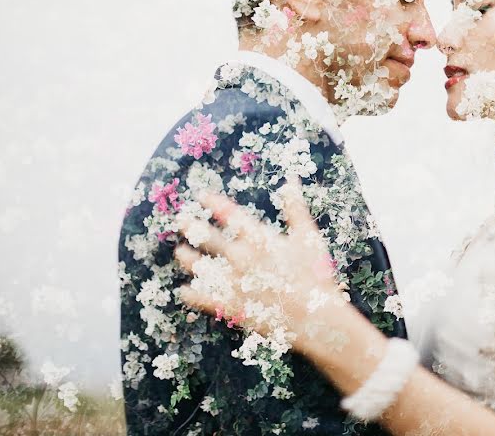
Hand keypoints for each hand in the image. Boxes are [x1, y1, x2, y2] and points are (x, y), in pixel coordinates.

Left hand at [174, 181, 345, 350]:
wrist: (314, 316)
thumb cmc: (314, 274)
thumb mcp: (308, 235)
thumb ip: (295, 206)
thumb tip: (291, 178)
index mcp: (259, 239)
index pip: (231, 215)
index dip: (214, 203)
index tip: (201, 195)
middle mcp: (241, 258)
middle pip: (210, 239)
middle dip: (193, 228)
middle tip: (179, 220)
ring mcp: (234, 283)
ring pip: (203, 268)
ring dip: (189, 259)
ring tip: (179, 252)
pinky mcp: (232, 306)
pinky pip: (205, 298)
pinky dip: (192, 294)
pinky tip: (183, 290)